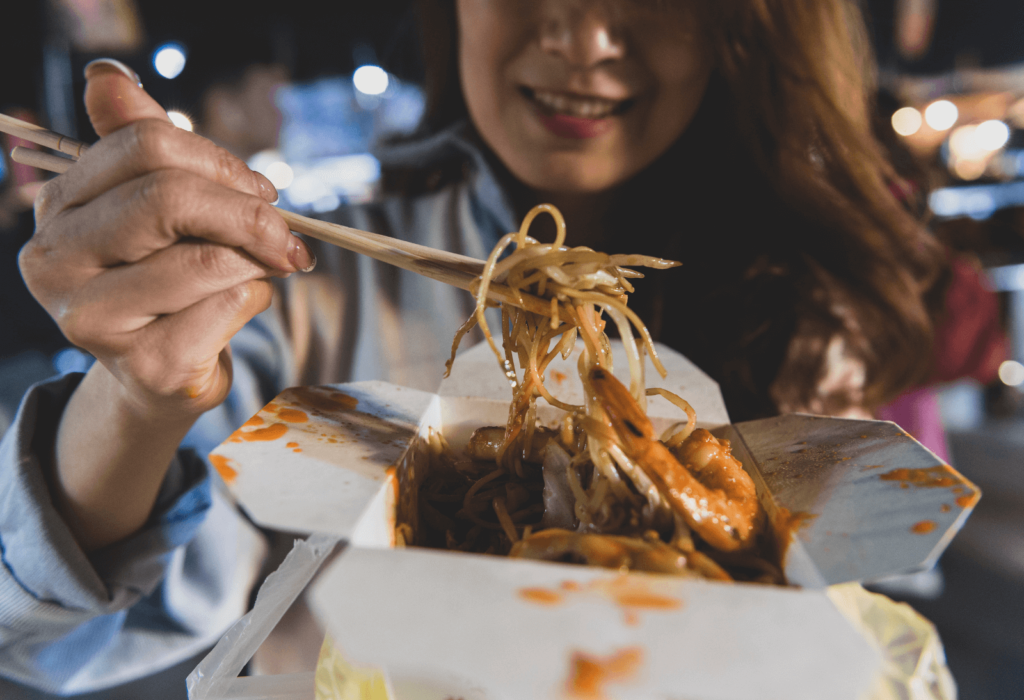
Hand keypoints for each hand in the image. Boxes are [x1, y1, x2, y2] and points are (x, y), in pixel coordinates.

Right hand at [20, 59, 311, 418]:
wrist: (161, 375)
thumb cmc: (167, 282)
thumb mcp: (158, 212)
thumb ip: (147, 148)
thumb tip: (109, 76)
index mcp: (61, 208)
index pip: (144, 145)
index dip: (220, 162)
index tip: (262, 192)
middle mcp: (58, 261)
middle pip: (169, 197)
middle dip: (247, 212)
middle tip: (285, 234)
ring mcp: (93, 318)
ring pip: (208, 259)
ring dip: (258, 263)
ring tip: (261, 273)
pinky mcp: (144, 365)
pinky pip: (229, 307)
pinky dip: (257, 301)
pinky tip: (241, 310)